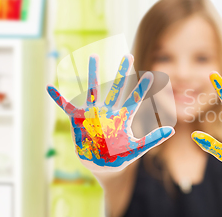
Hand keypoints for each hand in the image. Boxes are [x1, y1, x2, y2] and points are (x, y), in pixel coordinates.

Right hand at [47, 54, 174, 171]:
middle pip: (116, 88)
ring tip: (94, 56)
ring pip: (93, 90)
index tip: (151, 75)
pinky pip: (66, 106)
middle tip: (129, 56)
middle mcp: (108, 111)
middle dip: (122, 72)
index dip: (142, 88)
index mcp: (122, 117)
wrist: (101, 165)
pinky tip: (49, 87)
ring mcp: (93, 114)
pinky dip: (58, 98)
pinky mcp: (78, 120)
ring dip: (93, 73)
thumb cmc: (119, 156)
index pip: (134, 99)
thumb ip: (152, 139)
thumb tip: (171, 130)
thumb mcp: (136, 148)